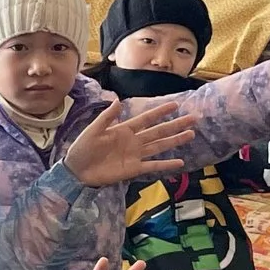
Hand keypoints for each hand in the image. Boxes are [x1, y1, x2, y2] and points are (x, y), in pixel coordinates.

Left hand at [65, 97, 196, 187]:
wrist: (76, 170)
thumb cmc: (82, 148)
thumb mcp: (93, 130)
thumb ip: (107, 117)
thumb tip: (118, 100)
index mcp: (124, 129)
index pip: (146, 118)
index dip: (160, 112)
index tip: (176, 105)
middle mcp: (134, 141)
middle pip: (159, 131)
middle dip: (176, 124)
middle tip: (194, 118)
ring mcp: (135, 155)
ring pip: (160, 146)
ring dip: (175, 140)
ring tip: (191, 134)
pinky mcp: (134, 169)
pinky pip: (153, 165)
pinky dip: (166, 164)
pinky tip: (180, 162)